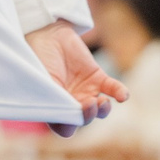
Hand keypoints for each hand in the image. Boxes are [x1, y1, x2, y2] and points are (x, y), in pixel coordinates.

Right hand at [26, 19, 129, 137]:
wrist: (47, 32)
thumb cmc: (37, 56)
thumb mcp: (41, 78)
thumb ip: (53, 96)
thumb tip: (65, 111)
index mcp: (54, 107)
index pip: (64, 127)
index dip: (68, 127)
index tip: (69, 118)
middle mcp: (71, 103)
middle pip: (85, 119)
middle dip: (89, 115)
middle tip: (89, 103)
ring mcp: (86, 91)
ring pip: (101, 109)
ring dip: (104, 109)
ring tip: (103, 102)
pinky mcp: (98, 78)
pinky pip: (113, 89)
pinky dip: (120, 93)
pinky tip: (122, 96)